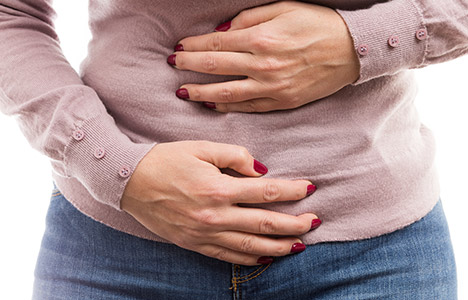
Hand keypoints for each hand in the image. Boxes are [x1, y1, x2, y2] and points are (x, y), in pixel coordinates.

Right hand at [121, 141, 319, 264]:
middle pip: (265, 224)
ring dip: (279, 246)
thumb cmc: (165, 160)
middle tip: (315, 222)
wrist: (128, 181)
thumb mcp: (201, 147)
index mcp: (218, 188)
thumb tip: (262, 169)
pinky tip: (266, 257)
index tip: (310, 188)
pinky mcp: (194, 244)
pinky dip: (250, 258)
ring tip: (300, 244)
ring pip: (251, 246)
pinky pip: (228, 256)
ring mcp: (204, 234)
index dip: (292, 191)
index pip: (266, 192)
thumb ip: (235, 155)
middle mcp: (214, 216)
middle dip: (294, 224)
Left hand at [169, 1, 359, 112]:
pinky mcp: (282, 102)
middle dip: (189, 66)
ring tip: (183, 92)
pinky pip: (248, 107)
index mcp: (261, 38)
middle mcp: (263, 65)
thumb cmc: (318, 24)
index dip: (194, 46)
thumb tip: (223, 30)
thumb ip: (250, 18)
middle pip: (215, 67)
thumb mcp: (284, 7)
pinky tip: (212, 104)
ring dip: (201, 92)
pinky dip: (227, 106)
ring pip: (226, 93)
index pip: (216, 43)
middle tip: (172, 66)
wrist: (352, 49)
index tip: (179, 48)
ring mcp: (272, 88)